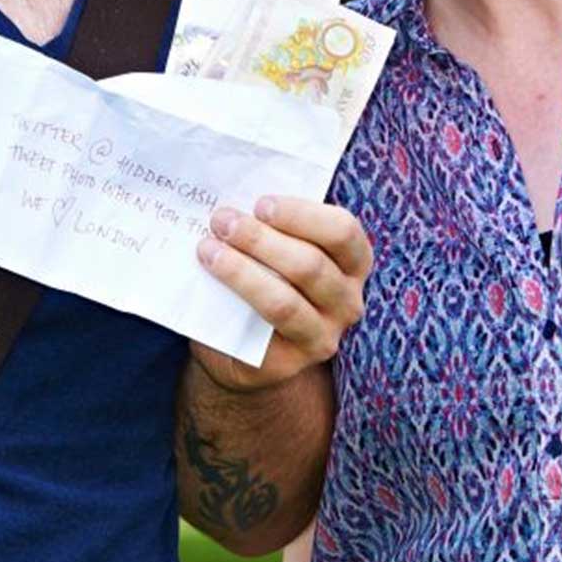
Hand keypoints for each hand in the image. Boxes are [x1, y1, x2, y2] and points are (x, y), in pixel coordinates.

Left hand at [193, 197, 371, 392]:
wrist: (244, 340)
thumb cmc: (267, 275)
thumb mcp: (279, 245)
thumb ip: (271, 223)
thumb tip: (239, 199)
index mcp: (354, 262)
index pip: (343, 232)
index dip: (302, 215)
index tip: (261, 204)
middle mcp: (348, 301)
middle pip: (310, 265)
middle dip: (260, 239)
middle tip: (222, 221)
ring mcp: (323, 335)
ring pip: (285, 301)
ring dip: (242, 271)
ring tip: (208, 249)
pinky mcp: (292, 362)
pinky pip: (262, 332)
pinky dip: (235, 302)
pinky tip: (211, 280)